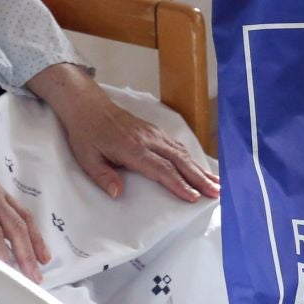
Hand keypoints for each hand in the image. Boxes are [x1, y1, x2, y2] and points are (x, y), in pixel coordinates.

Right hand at [0, 168, 50, 283]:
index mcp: (4, 198)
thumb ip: (4, 215)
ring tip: (9, 274)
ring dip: (3, 254)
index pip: (26, 219)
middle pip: (15, 228)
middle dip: (26, 254)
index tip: (44, 259)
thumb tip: (19, 243)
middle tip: (33, 274)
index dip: (37, 240)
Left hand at [29, 64, 220, 203]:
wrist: (88, 106)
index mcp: (132, 149)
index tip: (193, 197)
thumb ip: (103, 176)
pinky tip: (199, 168)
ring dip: (199, 169)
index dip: (178, 184)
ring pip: (182, 152)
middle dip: (199, 178)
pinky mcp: (155, 131)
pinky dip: (191, 158)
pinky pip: (177, 145)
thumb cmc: (86, 134)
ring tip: (216, 183)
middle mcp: (148, 140)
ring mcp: (154, 133)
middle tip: (216, 192)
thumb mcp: (86, 158)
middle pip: (179, 161)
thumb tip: (118, 194)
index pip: (161, 169)